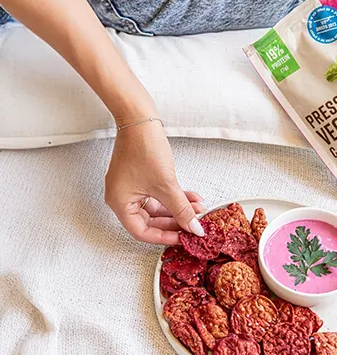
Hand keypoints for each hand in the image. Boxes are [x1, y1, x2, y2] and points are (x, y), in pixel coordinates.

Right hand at [105, 119, 204, 243]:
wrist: (139, 117)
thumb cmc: (143, 147)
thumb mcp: (166, 184)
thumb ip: (182, 209)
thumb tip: (194, 228)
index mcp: (120, 203)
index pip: (142, 232)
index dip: (164, 237)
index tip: (183, 237)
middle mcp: (122, 198)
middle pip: (151, 220)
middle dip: (176, 221)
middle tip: (195, 223)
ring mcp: (131, 187)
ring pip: (158, 207)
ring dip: (179, 208)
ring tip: (199, 208)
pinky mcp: (140, 177)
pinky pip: (159, 194)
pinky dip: (175, 197)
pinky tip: (193, 198)